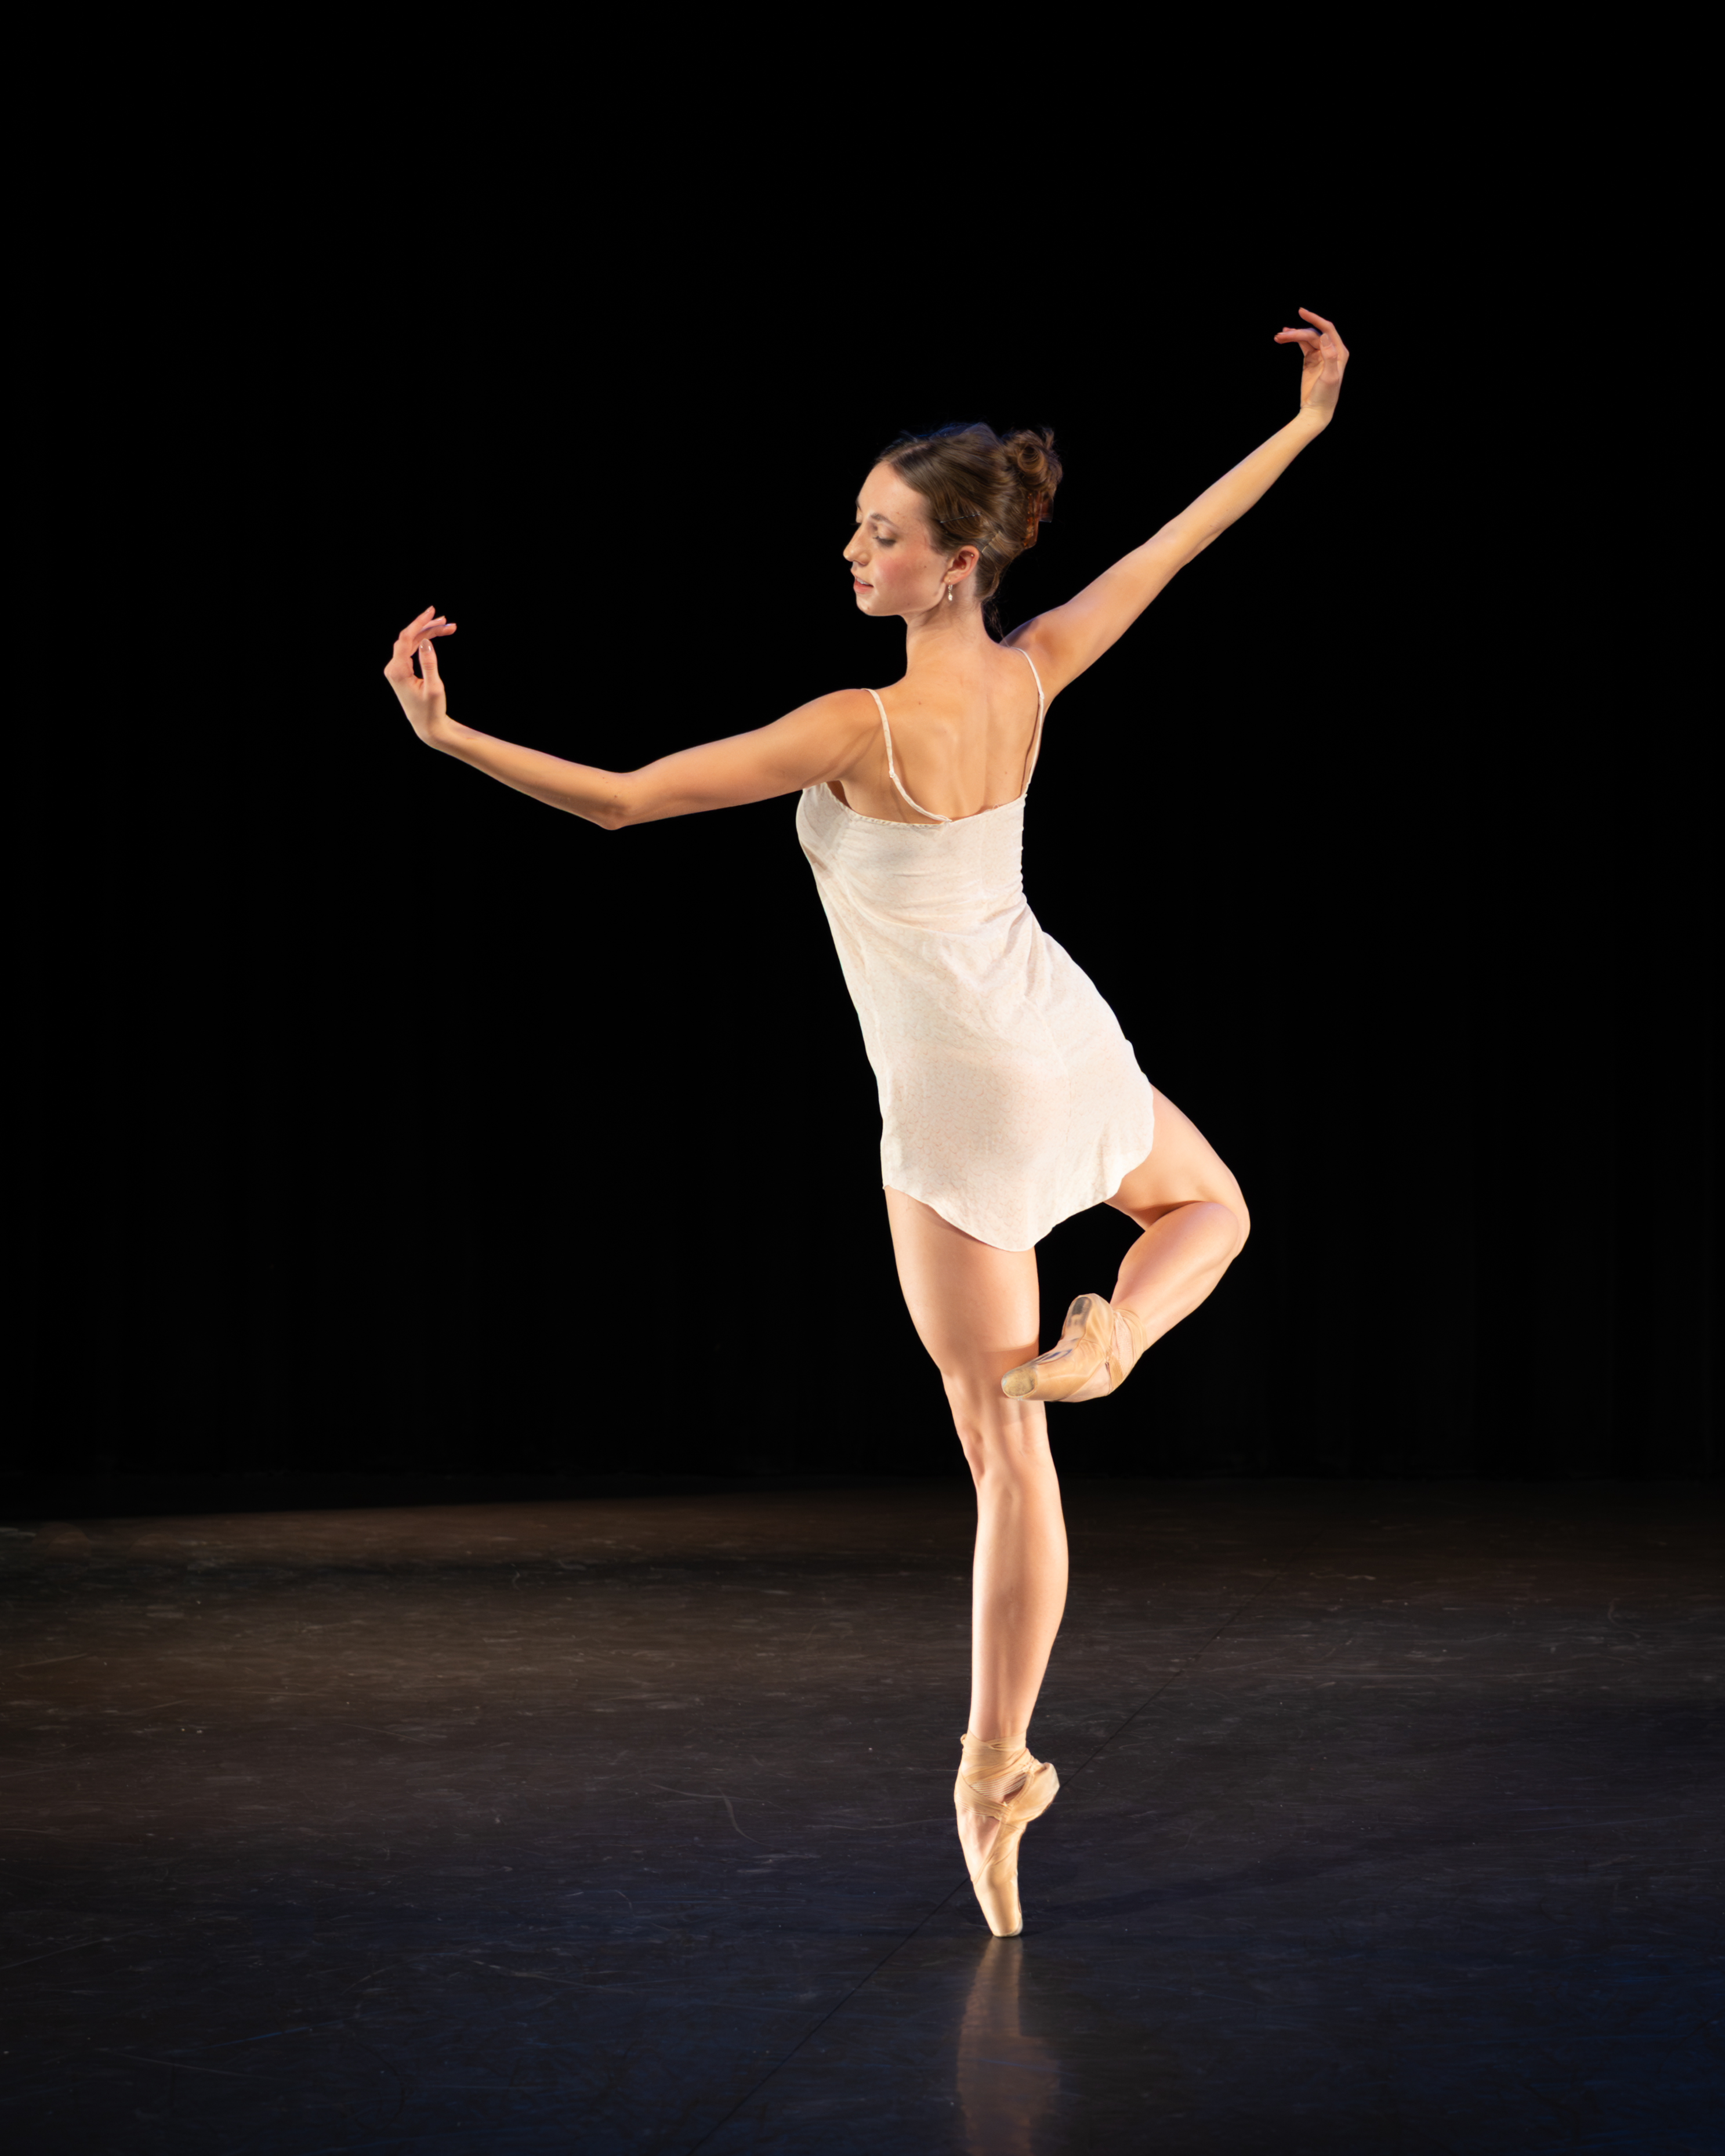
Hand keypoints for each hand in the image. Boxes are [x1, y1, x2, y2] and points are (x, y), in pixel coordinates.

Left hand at [383, 605, 457, 741]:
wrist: (427, 726)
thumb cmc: (432, 710)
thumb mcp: (434, 687)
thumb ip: (429, 663)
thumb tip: (427, 642)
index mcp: (397, 670)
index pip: (406, 638)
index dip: (419, 623)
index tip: (433, 612)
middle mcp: (393, 668)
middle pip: (409, 638)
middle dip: (428, 628)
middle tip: (448, 623)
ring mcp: (396, 669)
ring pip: (412, 643)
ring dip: (429, 634)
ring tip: (448, 628)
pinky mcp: (402, 671)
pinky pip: (412, 651)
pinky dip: (425, 643)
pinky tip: (436, 638)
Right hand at [1273, 308, 1348, 423]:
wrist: (1316, 410)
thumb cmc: (1325, 396)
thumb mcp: (1329, 377)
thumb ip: (1329, 356)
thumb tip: (1324, 336)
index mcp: (1339, 352)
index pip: (1327, 329)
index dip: (1315, 319)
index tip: (1301, 312)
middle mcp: (1331, 350)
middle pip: (1313, 334)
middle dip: (1297, 332)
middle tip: (1281, 335)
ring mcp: (1320, 354)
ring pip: (1306, 338)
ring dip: (1293, 336)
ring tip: (1279, 337)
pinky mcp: (1310, 359)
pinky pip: (1302, 345)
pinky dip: (1293, 340)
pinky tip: (1284, 337)